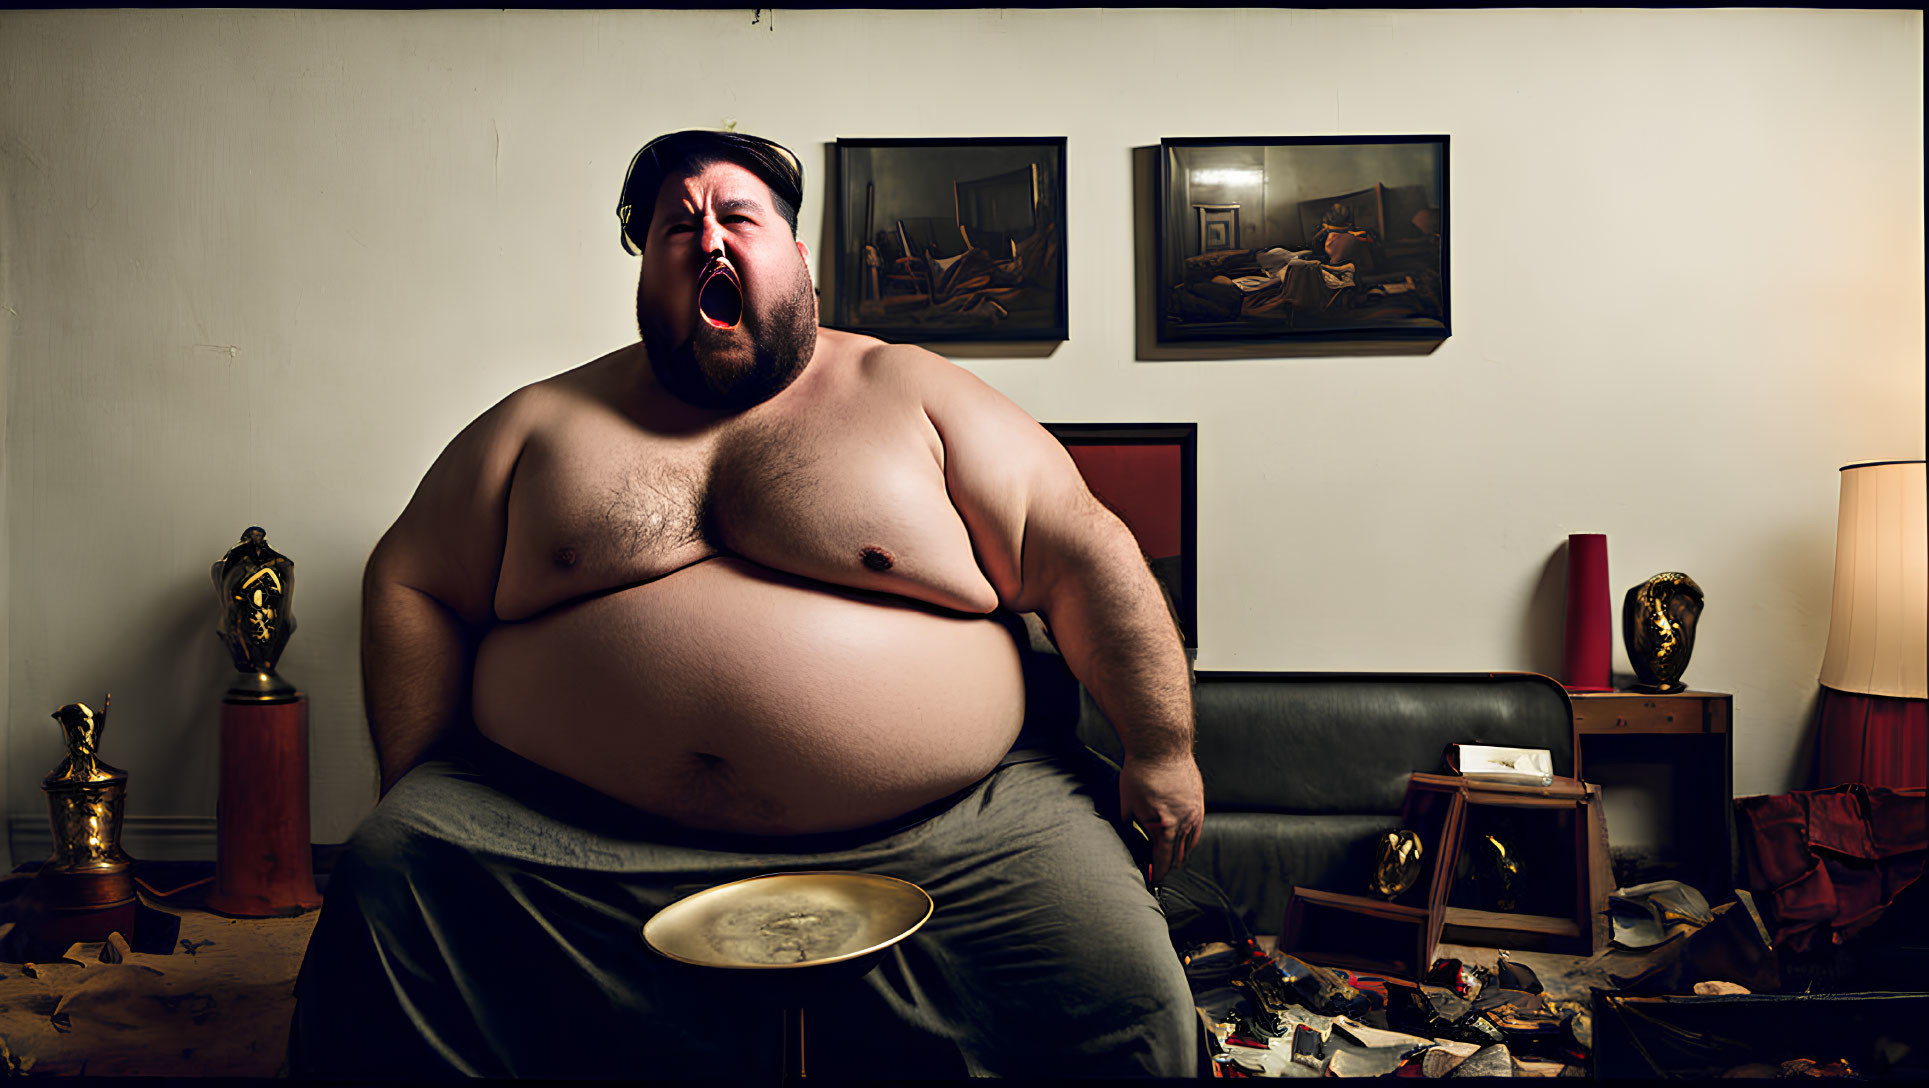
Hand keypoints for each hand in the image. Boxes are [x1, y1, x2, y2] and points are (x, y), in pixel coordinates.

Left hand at [1119, 753, 1203, 885]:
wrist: (1160, 745)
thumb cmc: (1140, 773)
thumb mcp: (1128, 805)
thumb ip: (1132, 828)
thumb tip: (1134, 841)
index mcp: (1168, 827)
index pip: (1165, 859)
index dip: (1158, 872)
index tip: (1153, 880)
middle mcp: (1186, 822)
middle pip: (1180, 854)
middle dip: (1169, 865)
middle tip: (1159, 871)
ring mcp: (1196, 811)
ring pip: (1191, 842)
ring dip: (1180, 852)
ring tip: (1171, 859)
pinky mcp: (1199, 800)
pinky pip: (1197, 827)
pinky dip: (1189, 837)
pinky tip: (1182, 839)